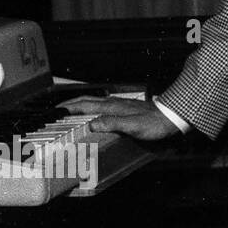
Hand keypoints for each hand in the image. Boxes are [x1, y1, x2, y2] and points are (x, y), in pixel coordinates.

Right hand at [60, 96, 179, 142]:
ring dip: (81, 105)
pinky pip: (104, 107)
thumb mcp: (132, 126)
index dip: (69, 107)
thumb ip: (112, 124)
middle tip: (58, 110)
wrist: (173, 118)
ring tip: (71, 111)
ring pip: (95, 102)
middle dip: (71, 103)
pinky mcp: (127, 109)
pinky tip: (95, 115)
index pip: (85, 105)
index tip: (54, 111)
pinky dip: (93, 109)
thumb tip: (91, 124)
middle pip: (88, 100)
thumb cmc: (155, 123)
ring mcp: (121, 105)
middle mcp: (115, 103)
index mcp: (113, 107)